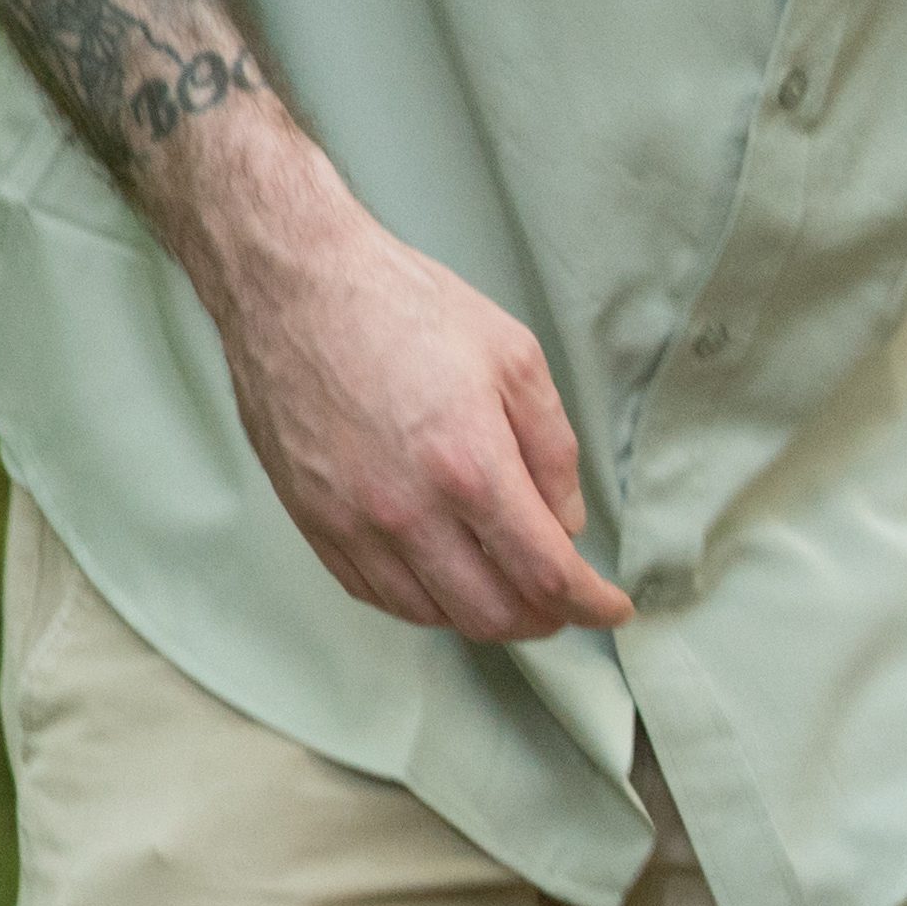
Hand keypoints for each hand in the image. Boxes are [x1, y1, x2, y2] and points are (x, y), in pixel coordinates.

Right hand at [198, 125, 632, 643]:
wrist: (294, 285)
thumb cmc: (405, 310)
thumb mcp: (516, 360)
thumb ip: (554, 453)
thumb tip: (565, 524)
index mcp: (469, 466)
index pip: (546, 575)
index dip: (591, 605)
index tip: (613, 607)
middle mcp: (407, 509)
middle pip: (493, 614)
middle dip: (545, 619)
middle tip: (567, 602)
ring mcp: (351, 522)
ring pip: (434, 615)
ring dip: (485, 616)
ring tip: (513, 592)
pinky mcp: (311, 521)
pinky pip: (377, 594)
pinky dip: (425, 603)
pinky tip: (449, 581)